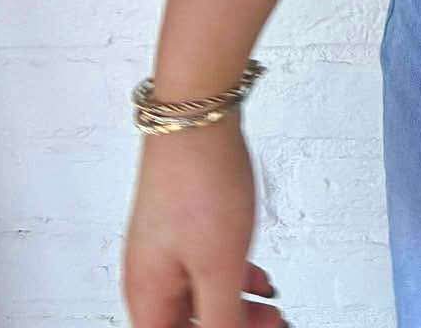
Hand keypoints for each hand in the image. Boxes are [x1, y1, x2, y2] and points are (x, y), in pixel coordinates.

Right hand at [121, 112, 288, 326]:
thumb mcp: (220, 267)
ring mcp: (166, 247)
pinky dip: (233, 281)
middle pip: (186, 324)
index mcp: (148, 295)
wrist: (197, 114)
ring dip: (236, 309)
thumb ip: (221, 320)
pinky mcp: (184, 224)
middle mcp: (150, 275)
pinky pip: (206, 268)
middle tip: (271, 326)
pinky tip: (258, 280)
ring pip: (200, 298)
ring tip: (272, 313)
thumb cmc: (199, 181)